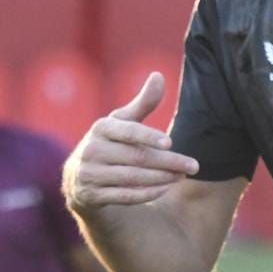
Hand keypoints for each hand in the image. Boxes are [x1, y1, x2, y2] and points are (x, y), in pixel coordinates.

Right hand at [64, 73, 198, 211]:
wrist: (79, 177)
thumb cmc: (111, 143)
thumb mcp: (122, 122)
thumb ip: (143, 103)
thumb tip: (158, 75)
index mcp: (101, 128)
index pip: (128, 132)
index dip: (148, 136)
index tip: (170, 142)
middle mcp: (91, 150)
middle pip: (137, 157)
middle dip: (168, 163)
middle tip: (193, 166)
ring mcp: (88, 174)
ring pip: (132, 178)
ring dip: (161, 179)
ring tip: (182, 176)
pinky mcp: (90, 196)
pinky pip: (124, 197)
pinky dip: (146, 194)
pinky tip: (165, 189)